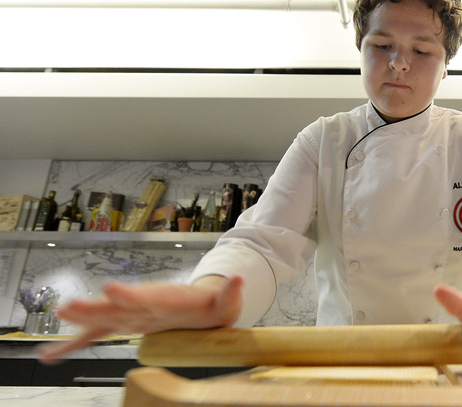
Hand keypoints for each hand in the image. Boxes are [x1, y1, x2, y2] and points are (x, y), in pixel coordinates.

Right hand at [37, 275, 242, 363]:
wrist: (203, 305)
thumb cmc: (212, 305)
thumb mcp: (225, 301)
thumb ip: (229, 293)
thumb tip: (238, 280)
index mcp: (165, 299)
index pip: (144, 296)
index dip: (128, 294)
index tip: (110, 288)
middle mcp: (143, 305)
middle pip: (116, 307)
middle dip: (94, 307)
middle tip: (69, 305)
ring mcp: (132, 315)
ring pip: (102, 319)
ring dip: (81, 319)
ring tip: (59, 316)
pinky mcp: (126, 325)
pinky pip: (97, 336)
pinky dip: (74, 345)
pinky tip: (50, 354)